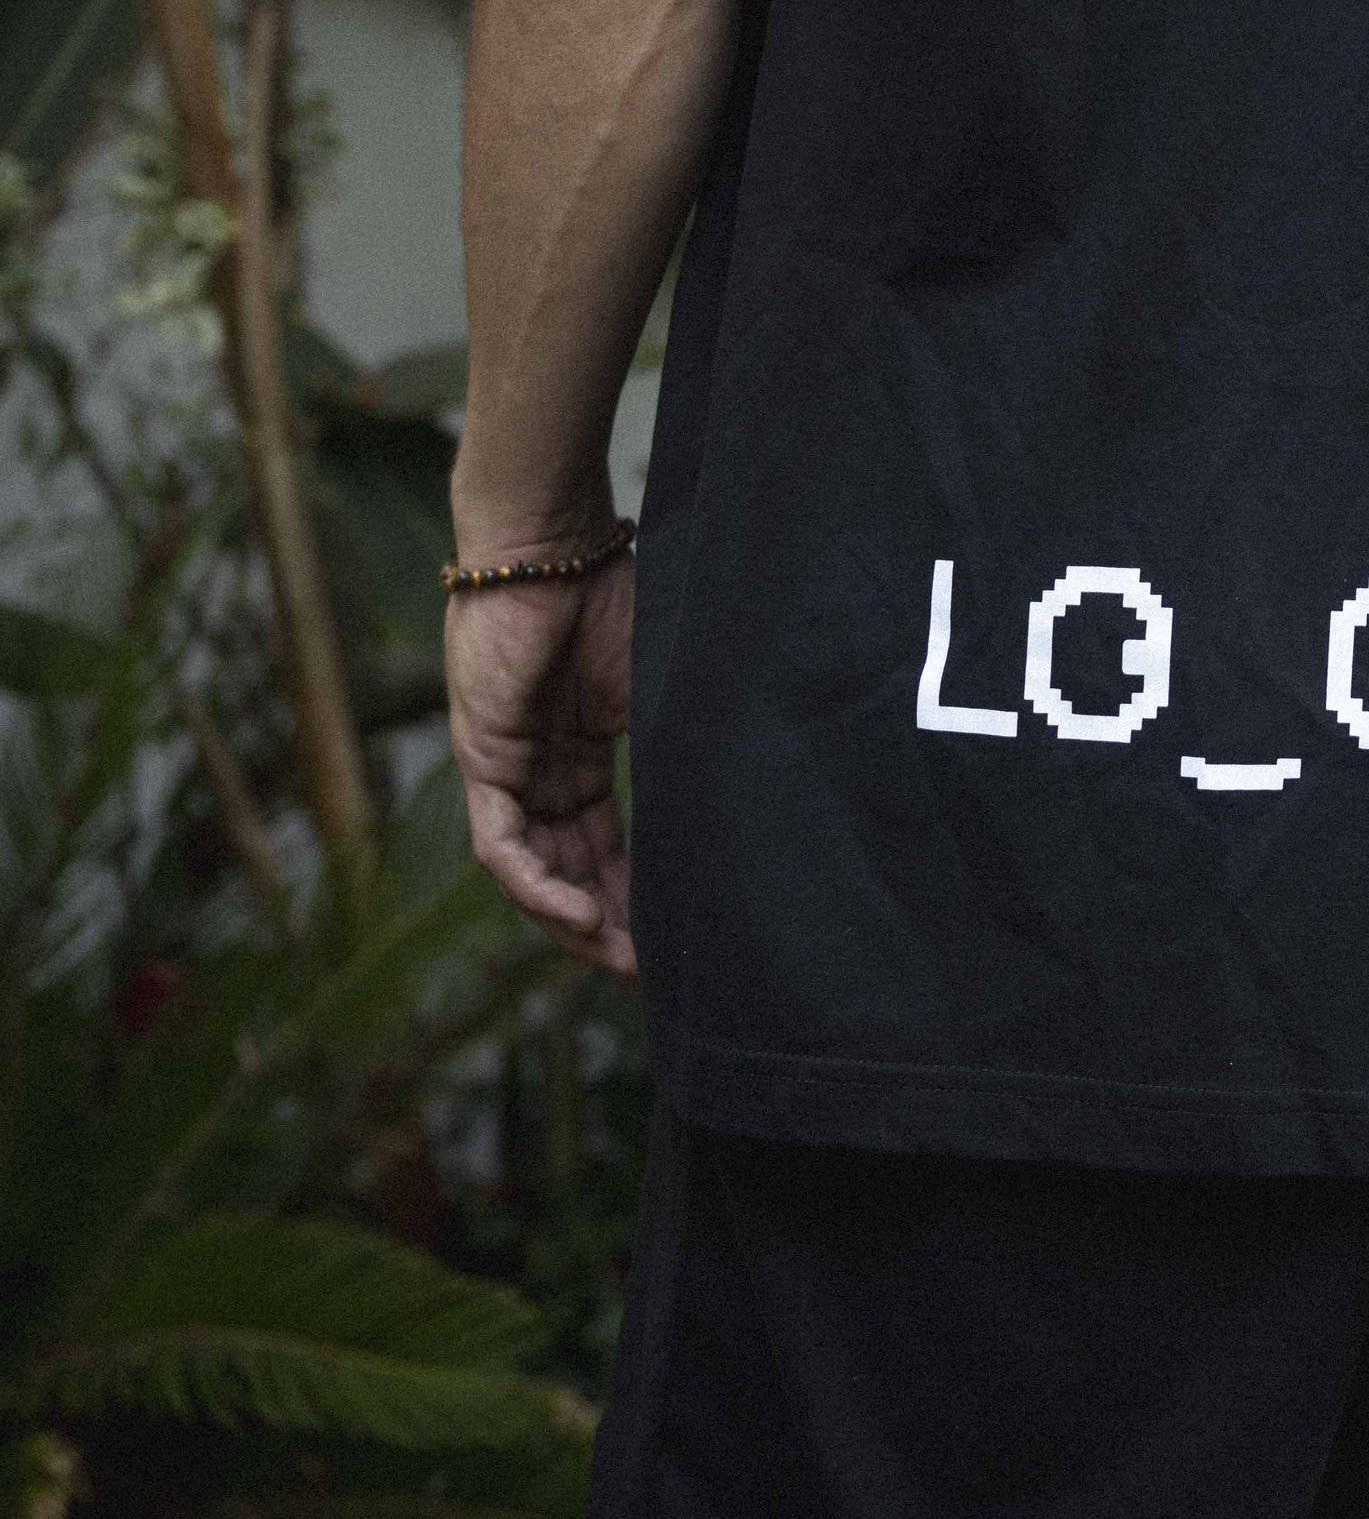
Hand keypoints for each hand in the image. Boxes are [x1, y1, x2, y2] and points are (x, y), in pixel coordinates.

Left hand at [445, 544, 637, 980]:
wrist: (557, 544)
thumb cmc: (615, 595)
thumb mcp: (661, 689)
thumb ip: (678, 747)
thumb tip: (737, 804)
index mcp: (582, 751)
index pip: (606, 843)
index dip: (638, 893)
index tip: (674, 937)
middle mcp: (539, 768)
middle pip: (570, 868)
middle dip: (609, 925)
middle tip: (649, 974)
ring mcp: (507, 765)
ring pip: (533, 870)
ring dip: (574, 920)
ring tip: (620, 957)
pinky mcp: (482, 757)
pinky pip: (502, 846)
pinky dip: (539, 886)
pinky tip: (580, 914)